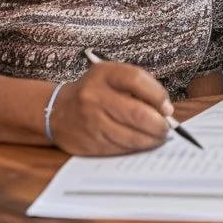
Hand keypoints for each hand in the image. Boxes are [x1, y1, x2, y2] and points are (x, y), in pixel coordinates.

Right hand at [49, 61, 172, 155]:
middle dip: (159, 124)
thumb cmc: (95, 92)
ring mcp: (91, 121)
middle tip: (167, 128)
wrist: (56, 111)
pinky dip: (136, 147)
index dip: (158, 95)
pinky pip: (121, 148)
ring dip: (151, 139)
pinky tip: (142, 143)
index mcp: (103, 74)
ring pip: (131, 135)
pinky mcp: (89, 142)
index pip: (136, 79)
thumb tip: (166, 110)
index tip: (167, 108)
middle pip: (137, 113)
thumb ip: (140, 86)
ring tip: (158, 137)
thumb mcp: (112, 76)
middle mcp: (94, 97)